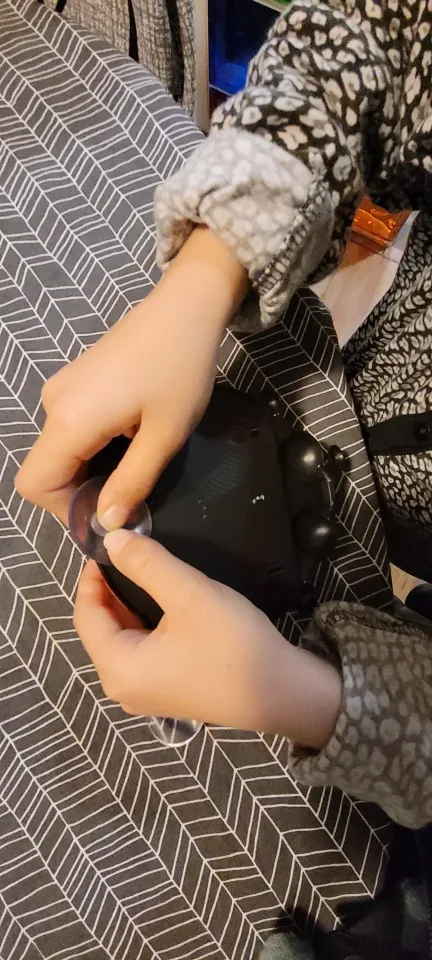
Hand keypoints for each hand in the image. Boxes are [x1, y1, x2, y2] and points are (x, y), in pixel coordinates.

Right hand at [15, 228, 248, 527]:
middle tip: (133, 489)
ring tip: (138, 455)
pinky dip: (93, 445)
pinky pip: (70, 429)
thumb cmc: (181, 370)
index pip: (35, 484)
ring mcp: (60, 389)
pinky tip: (131, 434)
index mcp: (69, 420)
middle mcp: (52, 404)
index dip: (64, 509)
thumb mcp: (164, 436)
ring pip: (60, 450)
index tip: (108, 511)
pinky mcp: (73, 380)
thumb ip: (132, 483)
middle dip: (83, 490)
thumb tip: (108, 524)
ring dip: (92, 467)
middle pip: (46, 469)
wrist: (186, 307)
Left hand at [74, 529, 340, 745]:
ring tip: (148, 572)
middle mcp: (122, 688)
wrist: (285, 694)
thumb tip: (111, 539)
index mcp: (117, 668)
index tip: (110, 546)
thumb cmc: (234, 645)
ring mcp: (145, 696)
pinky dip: (145, 625)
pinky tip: (165, 605)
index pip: (85, 615)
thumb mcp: (190, 594)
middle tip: (131, 553)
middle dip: (111, 590)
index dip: (92, 577)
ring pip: (122, 640)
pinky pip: (141, 654)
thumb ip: (146, 564)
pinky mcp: (167, 695)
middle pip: (101, 630)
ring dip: (129, 606)